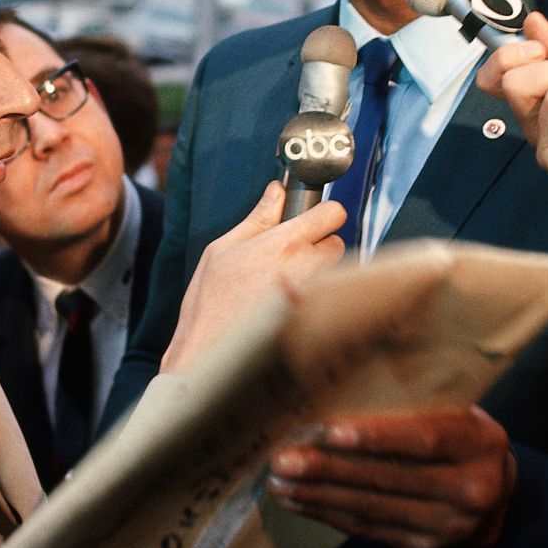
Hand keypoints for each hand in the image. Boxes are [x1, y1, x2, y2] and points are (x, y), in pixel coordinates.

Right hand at [160, 181, 345, 373]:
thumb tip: (276, 192)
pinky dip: (315, 298)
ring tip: (283, 286)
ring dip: (318, 272)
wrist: (210, 355)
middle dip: (319, 245)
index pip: (333, 213)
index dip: (324, 213)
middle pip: (337, 241)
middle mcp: (308, 268)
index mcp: (284, 244)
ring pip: (333, 271)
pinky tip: (287, 307)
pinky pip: (328, 298)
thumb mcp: (221, 250)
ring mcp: (317, 296)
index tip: (313, 219)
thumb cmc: (210, 304)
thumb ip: (257, 219)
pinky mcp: (319, 320)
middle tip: (289, 257)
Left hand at [268, 406, 515, 547]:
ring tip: (279, 482)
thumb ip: (416, 404)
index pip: (424, 440)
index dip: (376, 437)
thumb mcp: (457, 411)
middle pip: (388, 479)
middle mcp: (469, 489)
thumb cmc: (460, 434)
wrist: (498, 494)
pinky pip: (369, 530)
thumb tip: (342, 383)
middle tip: (282, 460)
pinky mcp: (424, 546)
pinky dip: (329, 515)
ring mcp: (447, 525)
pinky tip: (299, 502)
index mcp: (478, 444)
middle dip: (328, 470)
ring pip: (373, 509)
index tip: (330, 431)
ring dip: (318, 496)